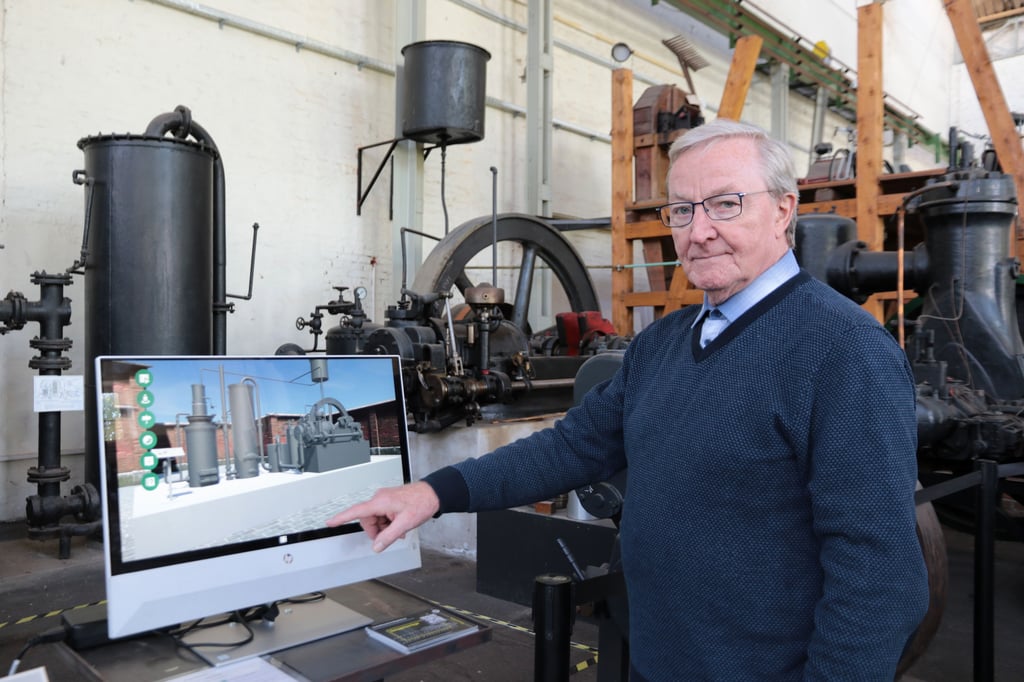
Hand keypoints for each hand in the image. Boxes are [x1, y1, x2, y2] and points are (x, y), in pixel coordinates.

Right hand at [326, 481, 440, 551]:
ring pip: (375, 520)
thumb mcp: (405, 523)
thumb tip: (376, 547)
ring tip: (400, 530)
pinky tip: (399, 526)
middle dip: (377, 531)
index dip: (341, 518)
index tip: (330, 522)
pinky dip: (388, 524)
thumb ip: (389, 536)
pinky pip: (382, 516)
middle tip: (392, 535)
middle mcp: (379, 499)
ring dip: (384, 528)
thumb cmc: (421, 503)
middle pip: (367, 520)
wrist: (433, 494)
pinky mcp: (388, 502)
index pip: (356, 511)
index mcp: (380, 502)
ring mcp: (384, 500)